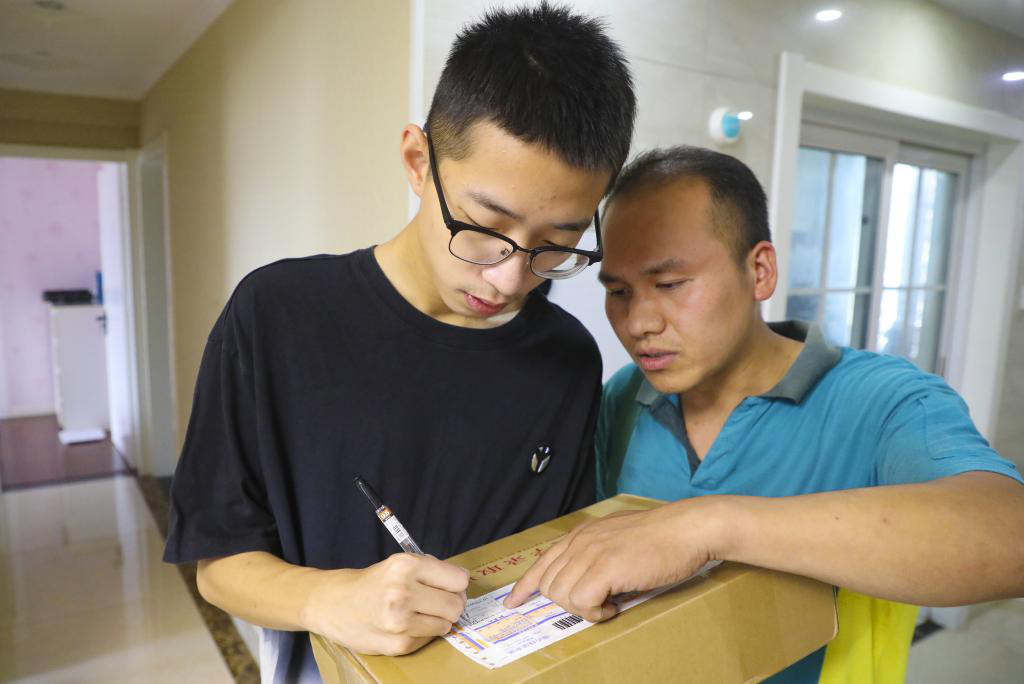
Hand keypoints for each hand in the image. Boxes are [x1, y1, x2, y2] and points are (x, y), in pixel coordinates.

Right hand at [304, 553, 468, 655]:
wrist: (333, 604)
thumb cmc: (372, 583)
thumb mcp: (400, 564)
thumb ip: (432, 571)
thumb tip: (463, 584)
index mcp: (406, 566)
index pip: (459, 579)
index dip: (456, 583)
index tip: (448, 585)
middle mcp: (403, 592)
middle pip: (456, 605)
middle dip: (451, 603)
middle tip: (435, 601)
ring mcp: (400, 621)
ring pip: (446, 624)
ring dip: (437, 620)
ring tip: (418, 612)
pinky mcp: (398, 644)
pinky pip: (430, 639)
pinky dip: (423, 633)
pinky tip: (406, 625)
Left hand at [503, 502, 716, 621]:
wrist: (687, 529)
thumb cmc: (662, 537)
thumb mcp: (619, 538)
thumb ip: (599, 553)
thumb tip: (591, 582)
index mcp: (582, 534)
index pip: (542, 560)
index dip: (525, 585)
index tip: (513, 601)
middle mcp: (581, 541)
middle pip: (548, 584)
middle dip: (566, 603)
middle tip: (596, 603)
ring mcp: (591, 553)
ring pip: (561, 595)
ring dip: (583, 608)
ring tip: (610, 602)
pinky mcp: (606, 568)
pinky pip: (582, 602)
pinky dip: (596, 612)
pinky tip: (615, 605)